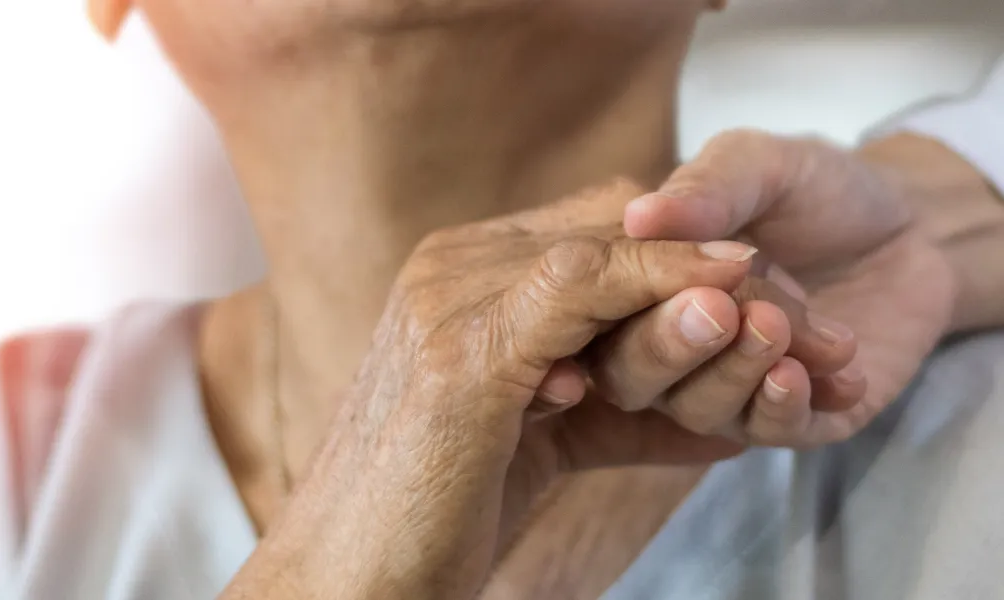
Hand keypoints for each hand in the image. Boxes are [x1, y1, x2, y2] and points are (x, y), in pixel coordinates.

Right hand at [223, 182, 783, 599]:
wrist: (350, 579)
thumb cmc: (432, 517)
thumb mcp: (530, 444)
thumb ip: (604, 407)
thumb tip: (719, 414)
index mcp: (453, 277)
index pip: (590, 226)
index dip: (682, 254)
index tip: (765, 300)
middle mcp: (444, 270)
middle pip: (607, 223)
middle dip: (710, 260)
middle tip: (799, 308)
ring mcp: (446, 302)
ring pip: (604, 247)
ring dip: (704, 276)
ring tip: (788, 316)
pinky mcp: (462, 351)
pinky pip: (583, 288)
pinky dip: (661, 292)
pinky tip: (724, 320)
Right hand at [624, 129, 956, 446]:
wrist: (916, 229)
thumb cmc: (820, 192)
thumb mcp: (763, 165)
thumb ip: (708, 189)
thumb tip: (640, 214)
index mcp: (646, 287)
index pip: (607, 311)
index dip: (632, 299)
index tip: (681, 273)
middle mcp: (674, 347)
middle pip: (633, 377)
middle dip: (670, 349)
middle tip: (720, 312)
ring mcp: (731, 389)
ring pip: (700, 411)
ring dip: (736, 375)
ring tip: (780, 328)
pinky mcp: (796, 419)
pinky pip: (771, 434)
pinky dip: (786, 409)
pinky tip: (817, 373)